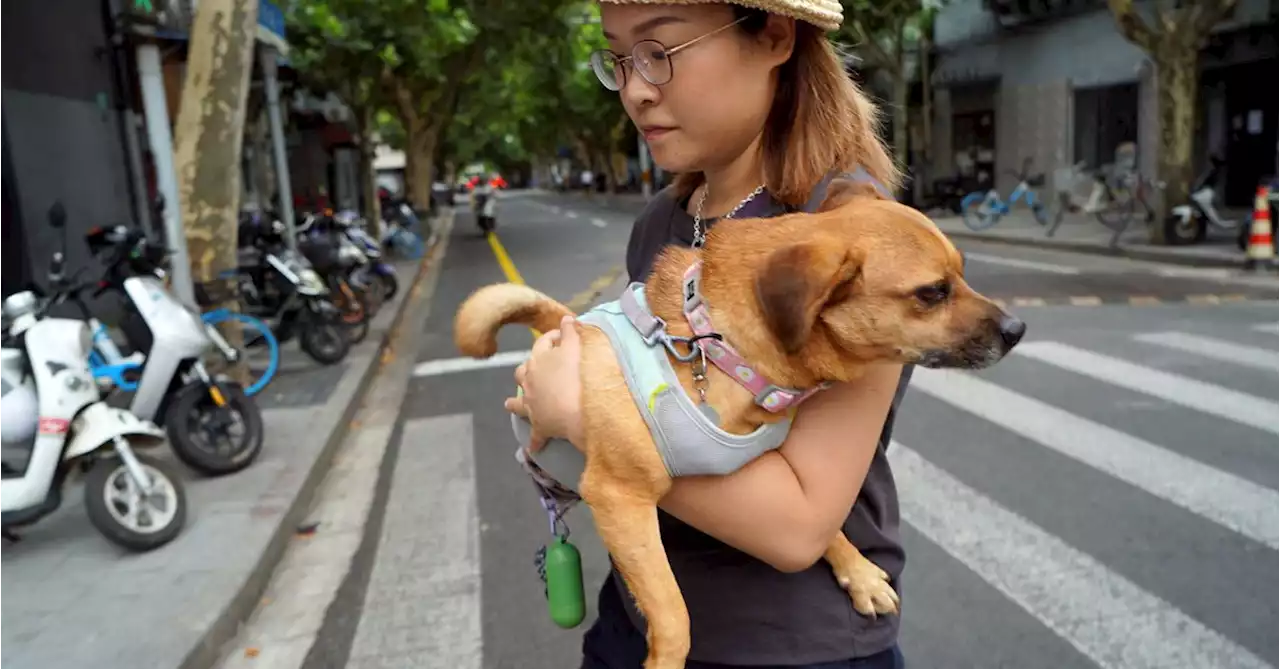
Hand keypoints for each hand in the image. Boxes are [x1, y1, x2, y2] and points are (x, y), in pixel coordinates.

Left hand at [504, 316, 582, 451]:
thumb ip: (571, 332)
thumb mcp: (576, 347)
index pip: (542, 343)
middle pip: (523, 372)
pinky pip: (536, 436)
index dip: (552, 337)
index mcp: (539, 360)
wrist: (580, 409)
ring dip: (515, 403)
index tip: (563, 335)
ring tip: (510, 404)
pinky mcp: (540, 426)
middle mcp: (530, 382)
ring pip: (518, 403)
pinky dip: (535, 441)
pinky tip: (533, 448)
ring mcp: (532, 405)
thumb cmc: (579, 374)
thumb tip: (566, 318)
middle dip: (528, 369)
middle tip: (539, 369)